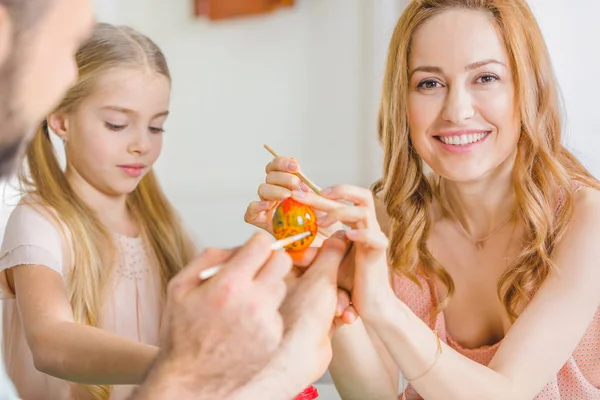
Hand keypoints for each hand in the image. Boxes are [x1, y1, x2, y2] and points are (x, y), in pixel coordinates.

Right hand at [145, 232, 291, 397]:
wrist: (190, 379)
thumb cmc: (183, 334)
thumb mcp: (180, 286)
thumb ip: (211, 258)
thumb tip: (239, 246)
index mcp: (229, 285)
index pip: (263, 244)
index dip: (257, 244)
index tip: (253, 250)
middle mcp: (253, 302)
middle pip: (282, 261)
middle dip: (269, 260)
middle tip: (255, 270)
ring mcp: (266, 322)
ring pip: (281, 287)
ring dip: (268, 288)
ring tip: (245, 302)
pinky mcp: (273, 339)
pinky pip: (278, 313)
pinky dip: (266, 314)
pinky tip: (247, 324)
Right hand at [244, 156, 339, 237]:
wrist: (327, 247)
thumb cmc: (327, 224)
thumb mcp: (324, 202)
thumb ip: (310, 186)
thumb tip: (297, 169)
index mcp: (289, 185)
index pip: (277, 167)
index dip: (282, 163)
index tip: (296, 167)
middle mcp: (277, 195)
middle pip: (270, 176)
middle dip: (284, 178)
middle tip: (299, 188)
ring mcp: (270, 210)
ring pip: (262, 189)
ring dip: (275, 190)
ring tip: (289, 197)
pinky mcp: (264, 226)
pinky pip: (250, 214)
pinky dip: (256, 206)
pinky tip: (268, 206)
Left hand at [290, 185, 394, 320]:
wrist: (372, 306)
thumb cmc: (350, 284)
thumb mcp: (324, 264)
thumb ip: (311, 253)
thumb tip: (289, 246)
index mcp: (356, 225)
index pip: (342, 199)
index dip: (319, 194)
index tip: (297, 193)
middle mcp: (367, 227)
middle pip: (354, 196)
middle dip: (325, 195)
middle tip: (300, 195)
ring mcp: (375, 238)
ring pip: (364, 210)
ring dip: (340, 212)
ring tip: (320, 223)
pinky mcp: (380, 254)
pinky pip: (374, 237)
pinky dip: (361, 233)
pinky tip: (347, 235)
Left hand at [293, 242, 358, 325]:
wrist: (301, 355)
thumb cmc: (306, 313)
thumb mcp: (321, 275)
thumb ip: (332, 252)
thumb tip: (339, 235)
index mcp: (288, 272)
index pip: (311, 253)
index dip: (329, 254)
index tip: (342, 255)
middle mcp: (294, 287)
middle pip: (326, 274)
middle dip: (339, 284)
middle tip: (340, 291)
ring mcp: (306, 306)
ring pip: (333, 293)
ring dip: (342, 300)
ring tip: (340, 311)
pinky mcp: (318, 323)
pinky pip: (336, 310)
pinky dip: (344, 313)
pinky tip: (346, 318)